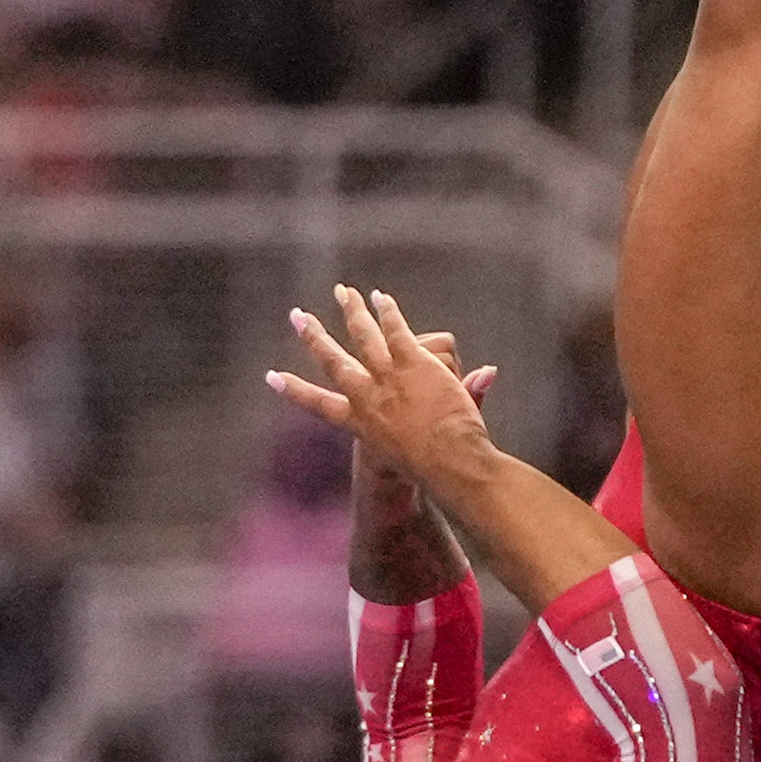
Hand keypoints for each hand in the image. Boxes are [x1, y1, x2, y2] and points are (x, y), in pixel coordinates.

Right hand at [269, 287, 496, 492]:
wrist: (448, 463)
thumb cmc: (439, 468)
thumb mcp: (418, 452)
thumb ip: (443, 413)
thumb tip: (488, 375)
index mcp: (360, 425)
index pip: (320, 405)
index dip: (296, 391)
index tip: (272, 377)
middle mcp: (366, 398)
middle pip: (334, 363)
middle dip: (314, 338)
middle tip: (297, 318)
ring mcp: (387, 378)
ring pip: (363, 338)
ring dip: (352, 312)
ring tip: (342, 293)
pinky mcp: (411, 363)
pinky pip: (395, 331)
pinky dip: (388, 313)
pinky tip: (381, 298)